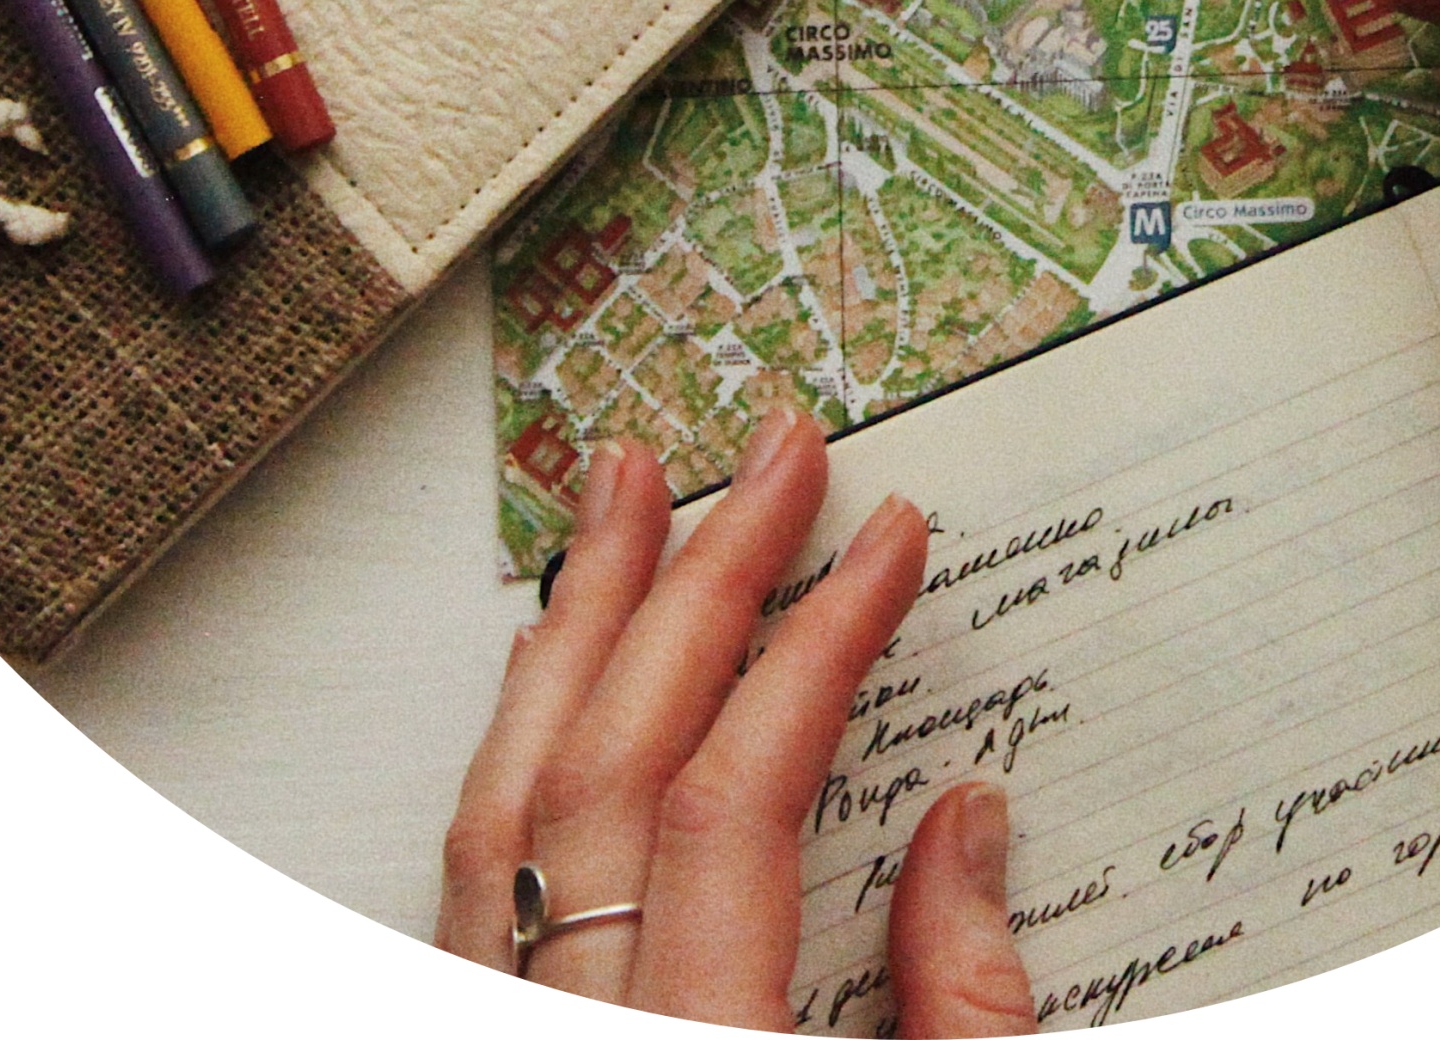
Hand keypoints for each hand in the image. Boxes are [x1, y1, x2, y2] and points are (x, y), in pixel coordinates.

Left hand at [437, 406, 1036, 1031]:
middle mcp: (574, 1031)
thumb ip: (959, 1011)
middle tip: (773, 456)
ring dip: (582, 619)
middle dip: (700, 581)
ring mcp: (503, 1030)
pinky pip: (472, 865)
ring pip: (512, 794)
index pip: (737, 801)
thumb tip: (966, 825)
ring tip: (627, 491)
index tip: (885, 541)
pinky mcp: (477, 1036)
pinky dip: (517, 735)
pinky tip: (549, 657)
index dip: (818, 649)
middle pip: (613, 761)